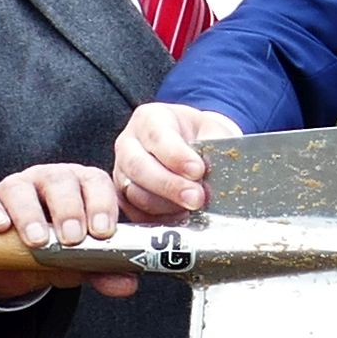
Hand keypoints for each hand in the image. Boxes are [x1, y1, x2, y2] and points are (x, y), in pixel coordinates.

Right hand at [0, 162, 135, 298]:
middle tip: (72, 239)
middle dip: (68, 210)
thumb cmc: (54, 251)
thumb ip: (103, 270)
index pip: (95, 182)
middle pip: (59, 181)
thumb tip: (128, 283)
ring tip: (37, 240)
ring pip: (20, 188)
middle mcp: (48, 180)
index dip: (102, 204)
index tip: (103, 232)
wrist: (12, 261)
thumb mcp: (80, 263)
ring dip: (30, 214)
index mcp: (80, 187)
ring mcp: (15, 188)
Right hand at [112, 102, 237, 223]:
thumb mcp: (212, 130)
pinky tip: (179, 218)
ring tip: (191, 210)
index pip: (157, 136)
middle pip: (138, 166)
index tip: (198, 170)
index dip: (176, 156)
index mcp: (149, 119)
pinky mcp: (123, 196)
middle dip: (169, 185)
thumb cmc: (200, 137)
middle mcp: (128, 143)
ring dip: (165, 206)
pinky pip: (134, 212)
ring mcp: (122, 171)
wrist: (193, 147)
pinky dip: (157, 219)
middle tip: (196, 198)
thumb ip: (214, 145)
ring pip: (134, 192)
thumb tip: (214, 170)